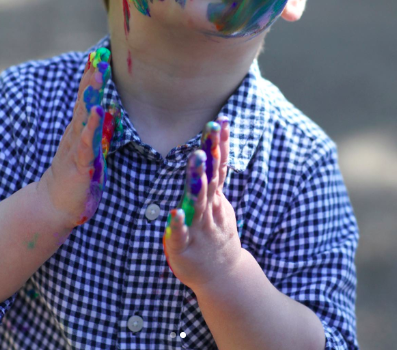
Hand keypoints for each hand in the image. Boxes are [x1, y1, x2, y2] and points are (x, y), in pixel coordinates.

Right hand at [38, 48, 112, 229]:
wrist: (54, 205)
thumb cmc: (76, 177)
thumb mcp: (90, 150)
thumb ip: (98, 129)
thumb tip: (111, 110)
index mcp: (80, 129)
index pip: (86, 98)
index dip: (92, 77)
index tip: (99, 54)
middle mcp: (76, 133)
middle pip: (84, 100)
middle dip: (92, 76)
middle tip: (99, 54)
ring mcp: (76, 146)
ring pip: (84, 115)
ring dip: (91, 93)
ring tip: (98, 72)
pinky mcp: (80, 163)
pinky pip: (87, 142)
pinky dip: (92, 126)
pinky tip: (99, 112)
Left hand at [162, 117, 242, 291]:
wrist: (223, 276)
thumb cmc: (216, 233)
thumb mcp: (219, 202)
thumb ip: (214, 177)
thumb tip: (213, 148)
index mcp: (215, 197)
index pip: (219, 165)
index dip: (220, 143)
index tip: (221, 120)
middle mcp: (209, 208)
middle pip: (210, 177)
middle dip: (211, 152)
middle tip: (211, 128)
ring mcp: (198, 227)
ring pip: (198, 200)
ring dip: (197, 179)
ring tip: (196, 157)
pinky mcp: (184, 247)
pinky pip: (180, 234)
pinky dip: (178, 224)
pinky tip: (174, 212)